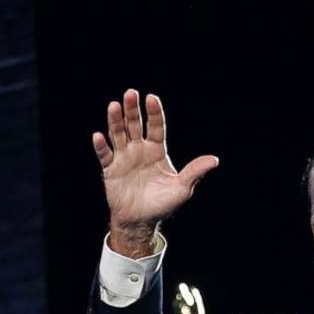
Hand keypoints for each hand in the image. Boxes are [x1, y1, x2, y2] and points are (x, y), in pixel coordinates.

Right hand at [92, 89, 220, 249]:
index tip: (151, 98)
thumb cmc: (162, 204)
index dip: (154, 113)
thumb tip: (215, 160)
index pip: (155, 127)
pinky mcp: (110, 170)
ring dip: (115, 121)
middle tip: (130, 93)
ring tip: (113, 106)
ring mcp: (124, 158)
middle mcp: (139, 150)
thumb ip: (195, 171)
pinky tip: (98, 136)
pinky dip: (101, 146)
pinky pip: (104, 155)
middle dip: (132, 110)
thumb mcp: (182, 188)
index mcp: (157, 150)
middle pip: (135, 125)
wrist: (140, 221)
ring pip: (118, 134)